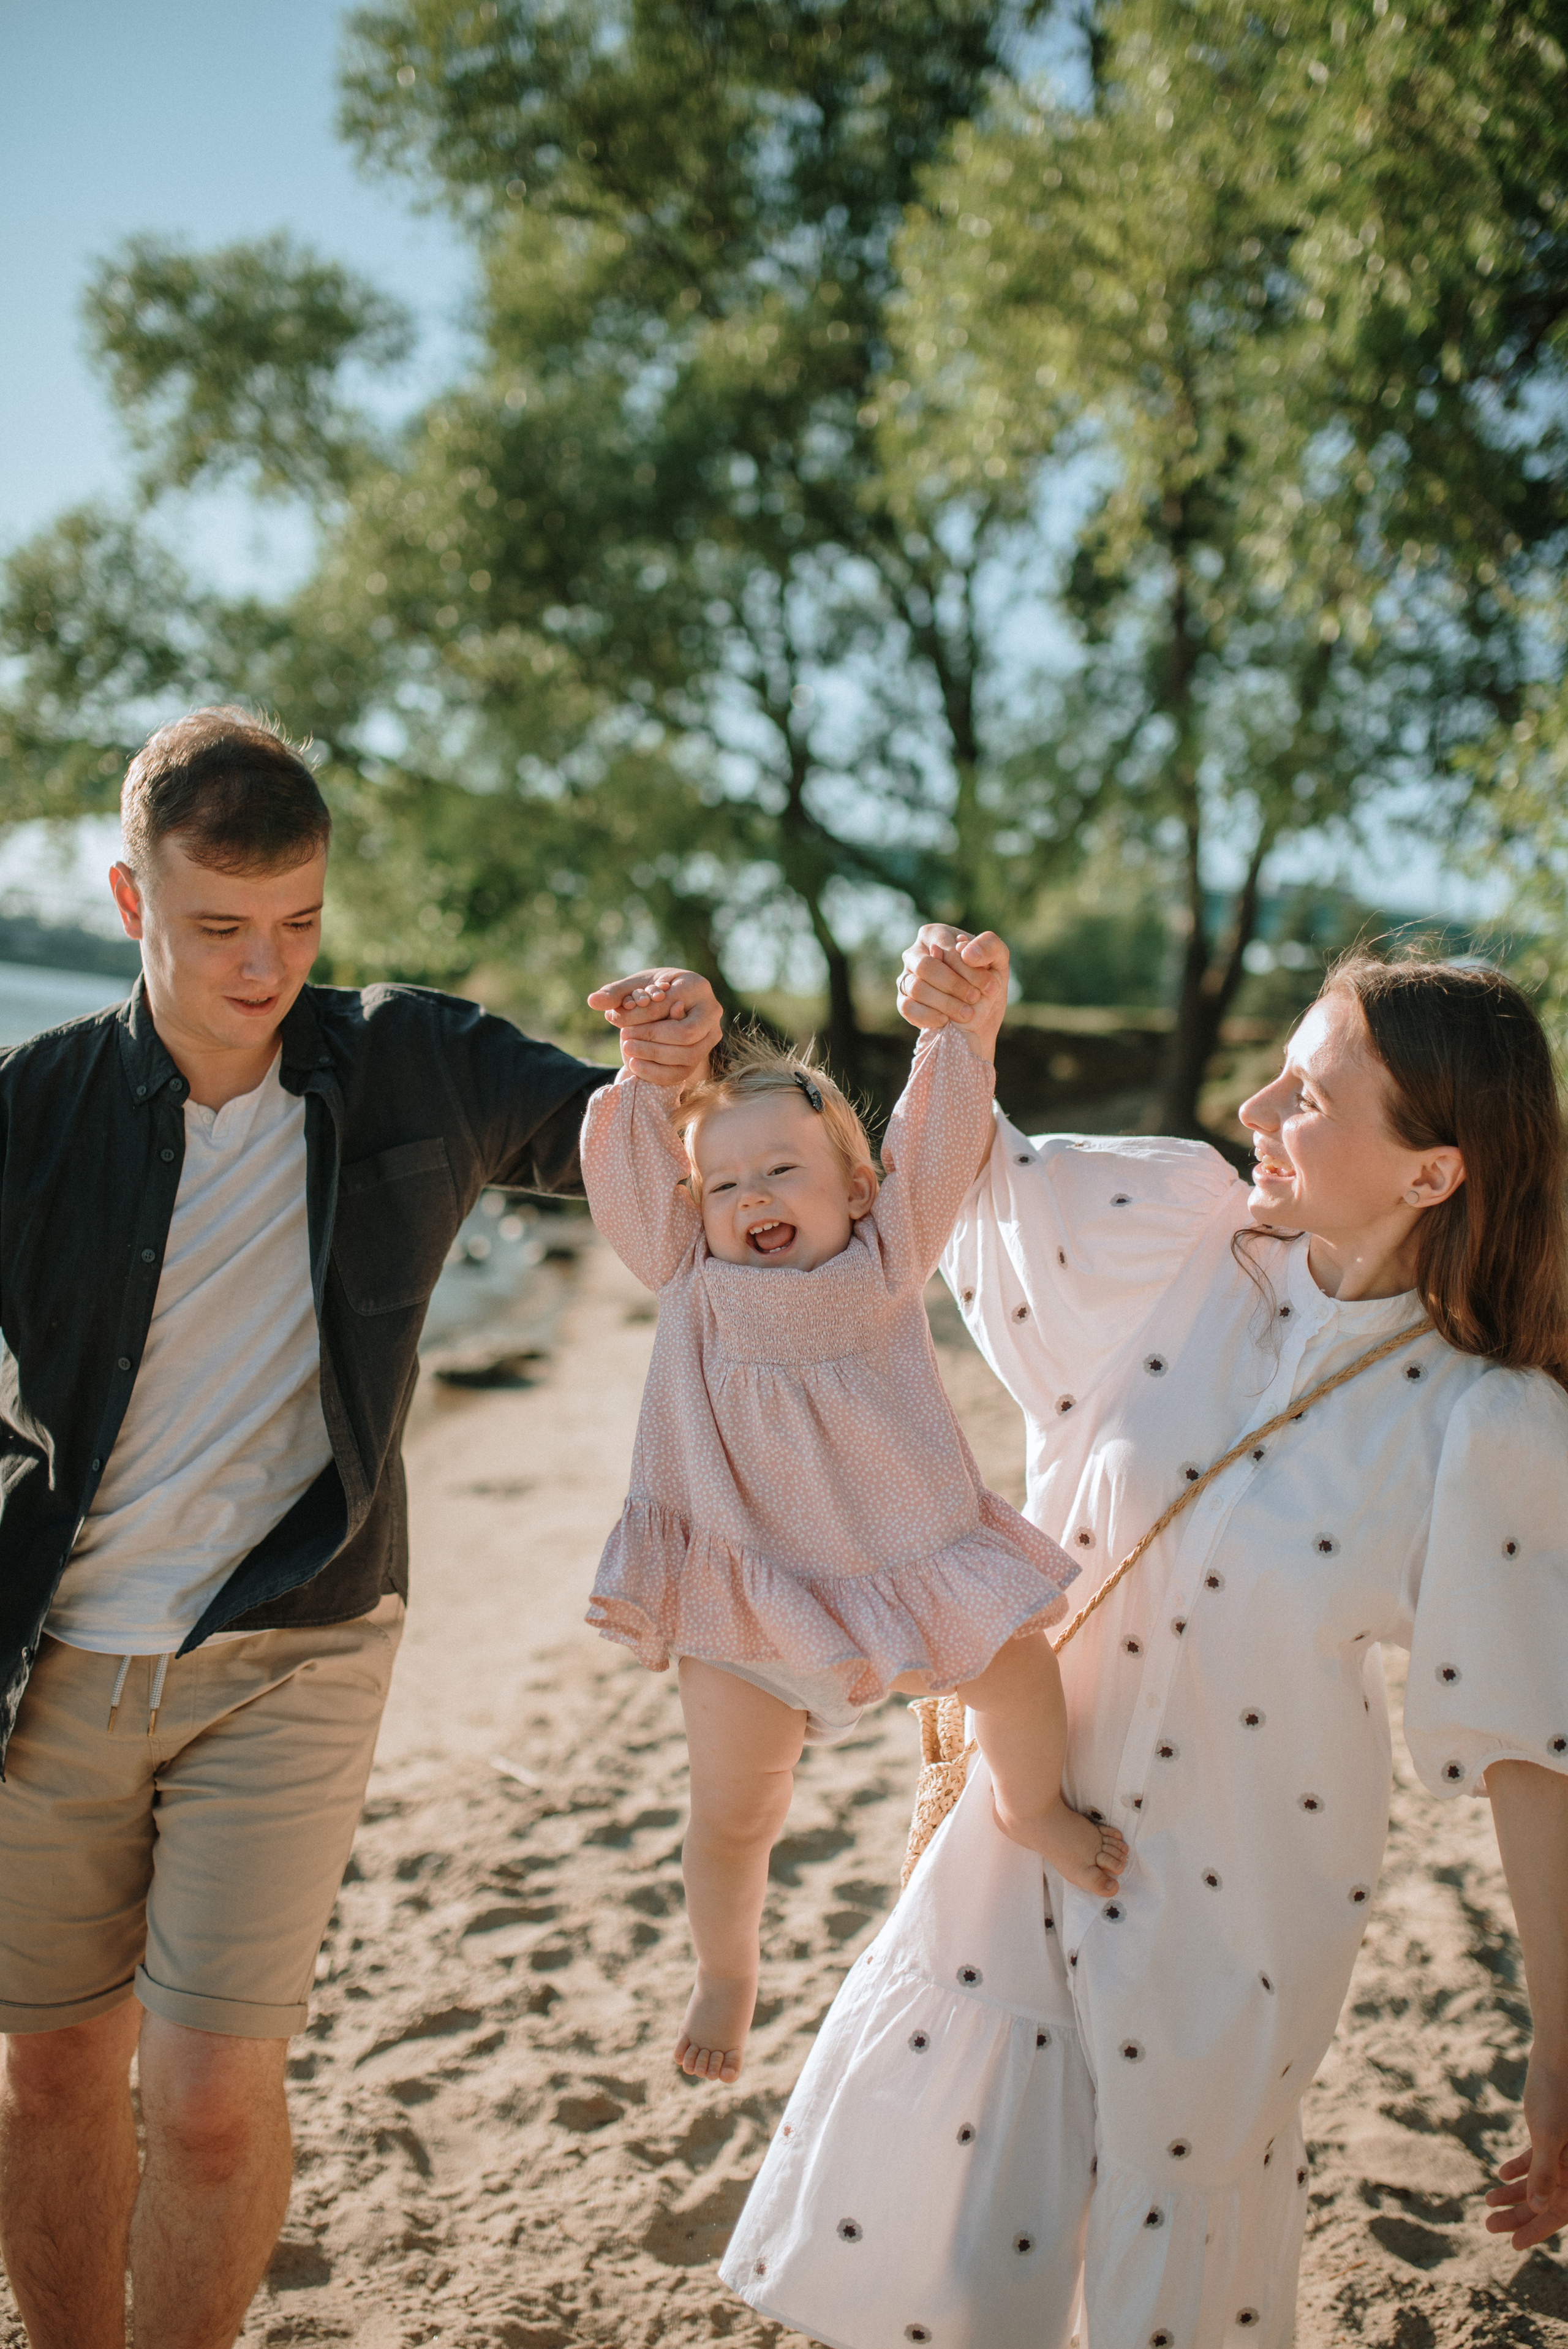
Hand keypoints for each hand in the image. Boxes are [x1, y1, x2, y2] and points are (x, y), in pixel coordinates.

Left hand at [587, 968, 722, 1088]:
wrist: (670, 1007)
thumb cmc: (652, 992)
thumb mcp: (635, 986)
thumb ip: (614, 993)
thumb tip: (592, 1001)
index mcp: (696, 985)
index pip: (669, 1004)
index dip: (641, 1015)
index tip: (615, 1018)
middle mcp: (712, 1011)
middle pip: (685, 1033)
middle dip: (651, 1037)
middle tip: (624, 1037)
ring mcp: (711, 1035)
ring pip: (687, 1055)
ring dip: (653, 1055)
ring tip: (627, 1048)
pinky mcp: (702, 1056)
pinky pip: (682, 1072)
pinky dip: (656, 1072)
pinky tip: (634, 1064)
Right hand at [896, 925, 1009, 1059]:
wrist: (979, 1015)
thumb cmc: (985, 980)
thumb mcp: (998, 960)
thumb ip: (989, 946)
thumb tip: (963, 950)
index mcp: (935, 934)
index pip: (946, 950)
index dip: (968, 969)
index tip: (989, 986)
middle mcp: (915, 953)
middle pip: (926, 966)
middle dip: (954, 985)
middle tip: (975, 998)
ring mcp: (905, 978)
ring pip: (916, 987)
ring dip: (945, 1002)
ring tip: (967, 1013)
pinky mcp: (903, 1001)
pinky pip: (906, 1007)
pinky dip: (928, 1015)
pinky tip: (946, 1020)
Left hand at [1484, 2048, 1567, 2249]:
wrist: (1559, 2054)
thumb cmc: (1557, 2094)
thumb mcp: (1547, 2135)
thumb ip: (1545, 2171)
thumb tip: (1539, 2207)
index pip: (1562, 2212)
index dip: (1538, 2230)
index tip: (1513, 2244)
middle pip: (1549, 2200)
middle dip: (1520, 2214)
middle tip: (1489, 2226)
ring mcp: (1566, 2150)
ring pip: (1541, 2180)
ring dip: (1515, 2192)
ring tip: (1488, 2203)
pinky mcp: (1555, 2133)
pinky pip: (1539, 2159)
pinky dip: (1521, 2167)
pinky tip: (1501, 2174)